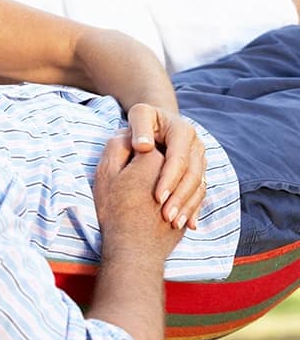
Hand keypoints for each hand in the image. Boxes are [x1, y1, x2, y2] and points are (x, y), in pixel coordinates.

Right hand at [94, 132, 184, 261]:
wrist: (133, 251)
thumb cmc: (115, 210)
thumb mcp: (106, 172)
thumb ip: (117, 146)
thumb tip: (127, 134)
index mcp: (154, 158)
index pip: (146, 145)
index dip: (134, 150)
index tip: (123, 160)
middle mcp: (176, 173)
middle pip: (165, 161)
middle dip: (152, 165)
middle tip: (130, 178)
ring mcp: (185, 195)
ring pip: (181, 180)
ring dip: (170, 182)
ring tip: (151, 192)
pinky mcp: (188, 214)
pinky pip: (190, 200)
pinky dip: (181, 198)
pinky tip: (169, 205)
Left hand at [126, 103, 206, 229]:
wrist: (157, 122)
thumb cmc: (143, 120)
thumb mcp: (139, 115)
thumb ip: (139, 126)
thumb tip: (143, 146)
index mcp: (182, 131)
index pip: (178, 158)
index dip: (169, 178)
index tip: (157, 197)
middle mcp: (196, 146)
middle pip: (192, 175)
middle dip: (180, 197)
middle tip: (166, 217)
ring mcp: (200, 160)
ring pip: (199, 186)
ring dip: (188, 206)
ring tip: (175, 224)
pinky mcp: (199, 171)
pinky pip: (200, 191)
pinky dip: (193, 208)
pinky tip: (188, 224)